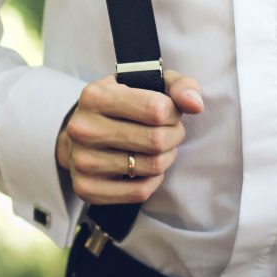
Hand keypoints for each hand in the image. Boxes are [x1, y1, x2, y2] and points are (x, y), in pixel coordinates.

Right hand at [56, 70, 203, 204]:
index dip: (174, 113)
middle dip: (173, 136)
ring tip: (158, 149)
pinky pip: (140, 192)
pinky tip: (146, 169)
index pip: (157, 109)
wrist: (82, 134)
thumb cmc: (122, 105)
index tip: (169, 112)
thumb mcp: (147, 84)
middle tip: (169, 132)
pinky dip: (153, 181)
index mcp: (94, 96)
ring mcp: (82, 161)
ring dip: (166, 158)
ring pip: (152, 167)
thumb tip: (195, 104)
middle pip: (156, 140)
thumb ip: (178, 86)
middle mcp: (83, 129)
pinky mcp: (86, 188)